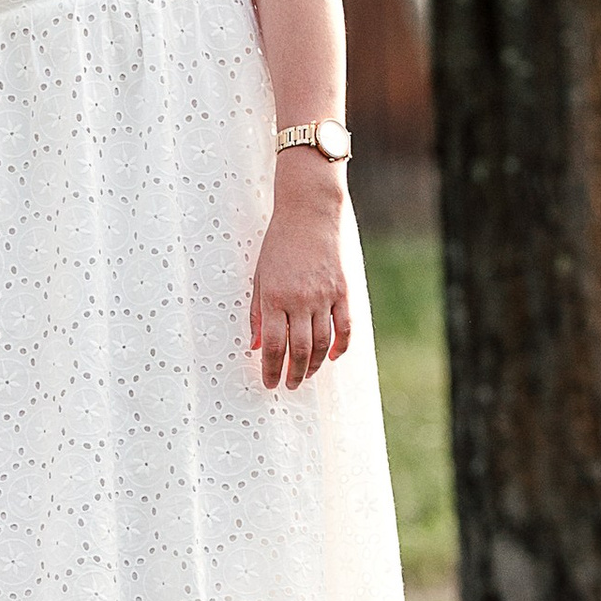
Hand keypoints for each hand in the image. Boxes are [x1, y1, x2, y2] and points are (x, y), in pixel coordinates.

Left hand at [250, 166, 351, 391]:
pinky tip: (334, 357)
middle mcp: (300, 301)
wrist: (309, 215)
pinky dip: (341, 346)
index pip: (273, 345)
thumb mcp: (259, 277)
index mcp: (274, 298)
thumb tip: (255, 345)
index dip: (271, 369)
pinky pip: (345, 327)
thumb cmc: (278, 245)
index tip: (269, 383)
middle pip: (300, 350)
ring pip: (323, 343)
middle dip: (293, 373)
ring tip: (307, 375)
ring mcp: (324, 297)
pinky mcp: (342, 291)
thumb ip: (258, 313)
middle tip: (289, 385)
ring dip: (315, 364)